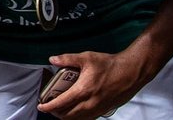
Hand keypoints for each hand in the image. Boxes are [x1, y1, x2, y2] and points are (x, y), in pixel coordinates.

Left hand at [38, 50, 152, 119]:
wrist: (132, 71)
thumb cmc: (111, 65)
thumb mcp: (86, 58)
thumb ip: (67, 59)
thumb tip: (53, 59)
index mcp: (83, 91)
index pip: (61, 103)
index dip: (48, 106)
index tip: (41, 106)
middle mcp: (90, 103)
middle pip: (68, 115)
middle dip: (56, 113)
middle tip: (50, 106)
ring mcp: (98, 108)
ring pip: (78, 119)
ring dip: (68, 116)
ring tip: (61, 109)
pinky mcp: (105, 110)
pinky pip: (89, 118)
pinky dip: (79, 117)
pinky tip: (77, 110)